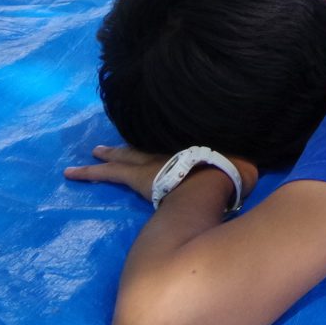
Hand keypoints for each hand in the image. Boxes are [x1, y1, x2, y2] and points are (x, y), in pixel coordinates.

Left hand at [64, 144, 258, 203]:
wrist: (214, 178)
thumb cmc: (231, 174)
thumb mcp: (244, 170)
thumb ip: (242, 171)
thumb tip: (252, 172)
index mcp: (193, 150)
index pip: (172, 148)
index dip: (162, 148)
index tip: (156, 149)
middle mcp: (170, 151)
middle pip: (146, 147)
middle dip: (131, 148)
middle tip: (111, 146)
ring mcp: (152, 161)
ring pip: (125, 156)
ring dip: (110, 155)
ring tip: (94, 153)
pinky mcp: (137, 177)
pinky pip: (108, 173)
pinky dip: (90, 173)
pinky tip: (72, 173)